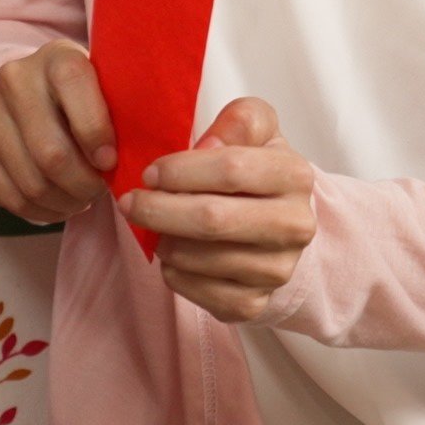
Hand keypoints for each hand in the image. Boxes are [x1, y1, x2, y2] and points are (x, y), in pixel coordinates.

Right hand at [0, 41, 117, 223]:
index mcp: (57, 57)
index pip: (74, 87)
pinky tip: (57, 205)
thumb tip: (136, 157)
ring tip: (81, 200)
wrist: (29, 92)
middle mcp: (15, 78)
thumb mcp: (107, 89)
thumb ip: (122, 112)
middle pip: (51, 153)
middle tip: (99, 191)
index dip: (97, 134)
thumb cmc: (84, 98)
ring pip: (30, 182)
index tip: (111, 162)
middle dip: (84, 185)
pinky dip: (39, 211)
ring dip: (64, 203)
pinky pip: (6, 196)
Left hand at [125, 98, 317, 321]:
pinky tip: (173, 252)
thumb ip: (240, 120)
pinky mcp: (254, 304)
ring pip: (198, 258)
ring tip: (154, 225)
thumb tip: (209, 144)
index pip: (231, 170)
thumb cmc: (255, 171)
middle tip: (129, 202)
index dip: (180, 170)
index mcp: (295, 176)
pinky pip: (197, 290)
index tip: (149, 173)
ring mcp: (277, 270)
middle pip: (212, 219)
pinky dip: (172, 271)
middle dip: (159, 209)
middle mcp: (295, 227)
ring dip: (163, 239)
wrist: (278, 224)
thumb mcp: (255, 131)